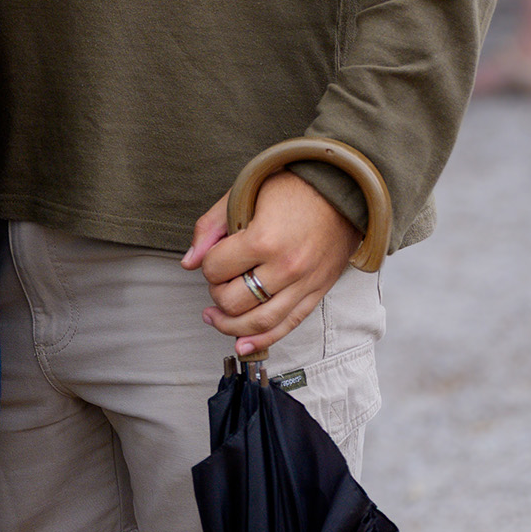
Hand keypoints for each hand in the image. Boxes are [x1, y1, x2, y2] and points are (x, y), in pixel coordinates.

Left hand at [181, 172, 360, 357]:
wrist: (342, 190)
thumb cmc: (291, 186)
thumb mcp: (243, 193)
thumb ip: (211, 226)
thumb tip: (188, 262)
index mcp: (264, 239)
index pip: (216, 268)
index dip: (207, 264)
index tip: (213, 255)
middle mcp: (286, 267)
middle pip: (234, 301)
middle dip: (216, 293)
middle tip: (217, 279)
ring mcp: (304, 284)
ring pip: (259, 322)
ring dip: (230, 326)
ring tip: (213, 317)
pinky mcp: (317, 293)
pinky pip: (287, 326)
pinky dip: (262, 340)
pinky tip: (242, 344)